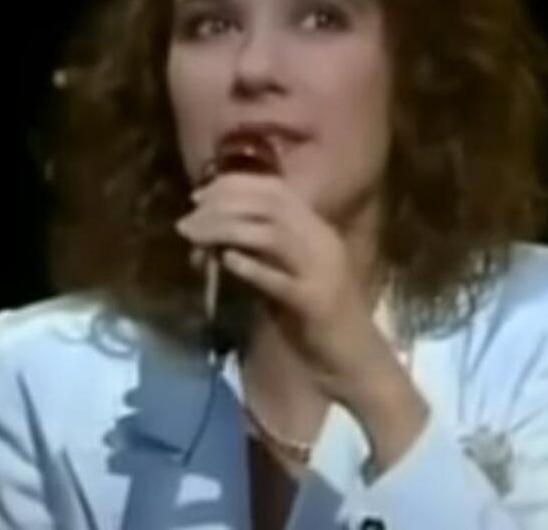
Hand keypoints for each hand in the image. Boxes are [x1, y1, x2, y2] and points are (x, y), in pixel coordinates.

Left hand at [174, 172, 395, 407]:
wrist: (359, 362)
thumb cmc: (318, 319)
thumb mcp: (286, 276)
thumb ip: (256, 255)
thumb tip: (209, 242)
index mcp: (317, 230)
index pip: (275, 190)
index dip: (233, 186)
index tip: (198, 196)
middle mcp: (322, 241)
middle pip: (269, 205)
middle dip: (223, 205)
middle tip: (188, 219)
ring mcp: (322, 270)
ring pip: (271, 235)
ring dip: (227, 230)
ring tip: (195, 237)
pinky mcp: (316, 302)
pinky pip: (281, 279)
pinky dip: (252, 267)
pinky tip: (226, 261)